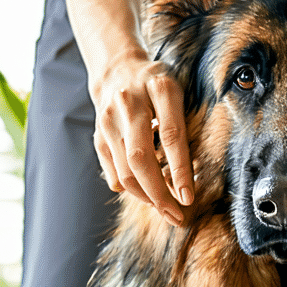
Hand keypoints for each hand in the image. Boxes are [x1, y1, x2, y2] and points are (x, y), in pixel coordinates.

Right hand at [90, 51, 192, 226]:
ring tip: (164, 206)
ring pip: (125, 171)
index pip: (171, 136)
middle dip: (159, 194)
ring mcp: (109, 120)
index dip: (180, 171)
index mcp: (159, 88)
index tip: (188, 198)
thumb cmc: (157, 86)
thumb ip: (183, 126)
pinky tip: (146, 192)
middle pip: (141, 159)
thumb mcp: (178, 94)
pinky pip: (113, 173)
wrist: (116, 69)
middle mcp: (130, 103)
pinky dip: (131, 189)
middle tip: (176, 216)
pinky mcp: (98, 135)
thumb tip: (187, 177)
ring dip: (146, 196)